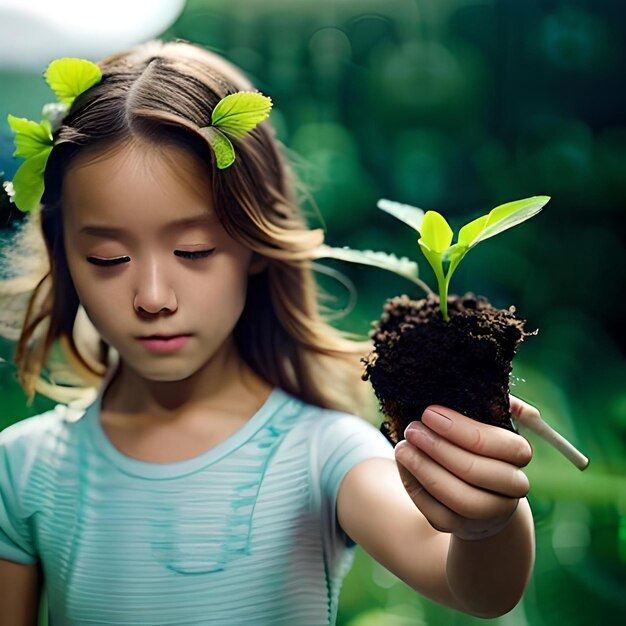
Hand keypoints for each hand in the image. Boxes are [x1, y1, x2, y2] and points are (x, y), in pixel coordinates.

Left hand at [394, 396, 532, 540]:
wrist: (478, 487)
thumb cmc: (478, 442)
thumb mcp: (488, 418)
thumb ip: (498, 404)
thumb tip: (511, 402)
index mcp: (519, 456)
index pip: (503, 445)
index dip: (462, 429)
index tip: (429, 413)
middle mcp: (510, 488)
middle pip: (477, 472)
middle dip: (438, 448)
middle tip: (412, 429)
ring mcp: (488, 513)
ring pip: (459, 498)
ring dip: (425, 470)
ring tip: (402, 447)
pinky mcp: (461, 527)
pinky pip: (437, 513)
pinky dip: (416, 488)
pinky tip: (404, 465)